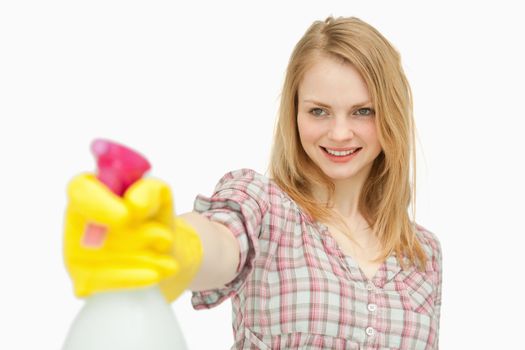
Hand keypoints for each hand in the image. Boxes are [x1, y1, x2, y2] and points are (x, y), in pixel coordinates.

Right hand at [63, 173, 201, 301]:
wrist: (159, 250)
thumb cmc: (152, 216)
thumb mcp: (159, 196)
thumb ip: (149, 190)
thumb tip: (135, 204)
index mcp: (90, 190)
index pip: (80, 191)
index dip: (99, 204)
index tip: (126, 216)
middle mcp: (77, 222)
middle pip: (103, 230)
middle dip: (140, 236)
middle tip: (166, 238)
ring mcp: (76, 254)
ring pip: (111, 256)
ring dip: (148, 256)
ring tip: (167, 252)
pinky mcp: (83, 281)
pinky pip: (109, 281)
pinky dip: (137, 277)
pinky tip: (158, 272)